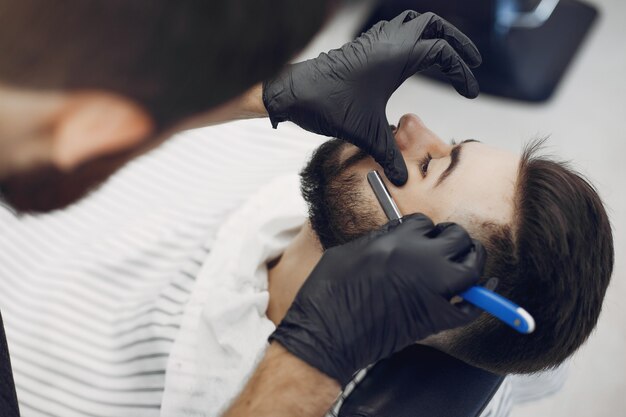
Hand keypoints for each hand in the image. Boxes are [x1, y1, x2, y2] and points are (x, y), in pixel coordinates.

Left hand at [263, 11, 481, 185]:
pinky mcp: (362, 46)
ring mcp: (373, 41)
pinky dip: (410, 35)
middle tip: (471, 61)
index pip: (442, 53)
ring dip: (433, 33)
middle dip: (456, 41)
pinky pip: (393, 28)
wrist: (293, 92)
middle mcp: (387, 42)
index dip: (462, 72)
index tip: (470, 93)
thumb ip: (388, 155)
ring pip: (412, 20)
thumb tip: (402, 180)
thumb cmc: (326, 104)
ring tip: (446, 53)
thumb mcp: (365, 133)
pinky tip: (410, 54)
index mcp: (396, 56)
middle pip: (433, 25)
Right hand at [269, 213, 485, 385]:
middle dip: (453, 237)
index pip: (424, 222)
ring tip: (468, 259)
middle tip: (447, 243)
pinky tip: (484, 291)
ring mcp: (432, 290)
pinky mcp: (435, 318)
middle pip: (457, 237)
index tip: (419, 236)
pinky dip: (481, 298)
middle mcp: (421, 261)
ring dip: (473, 259)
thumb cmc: (330, 292)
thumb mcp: (351, 250)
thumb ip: (381, 240)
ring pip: (472, 265)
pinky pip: (470, 306)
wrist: (328, 334)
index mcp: (397, 241)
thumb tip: (399, 238)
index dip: (422, 229)